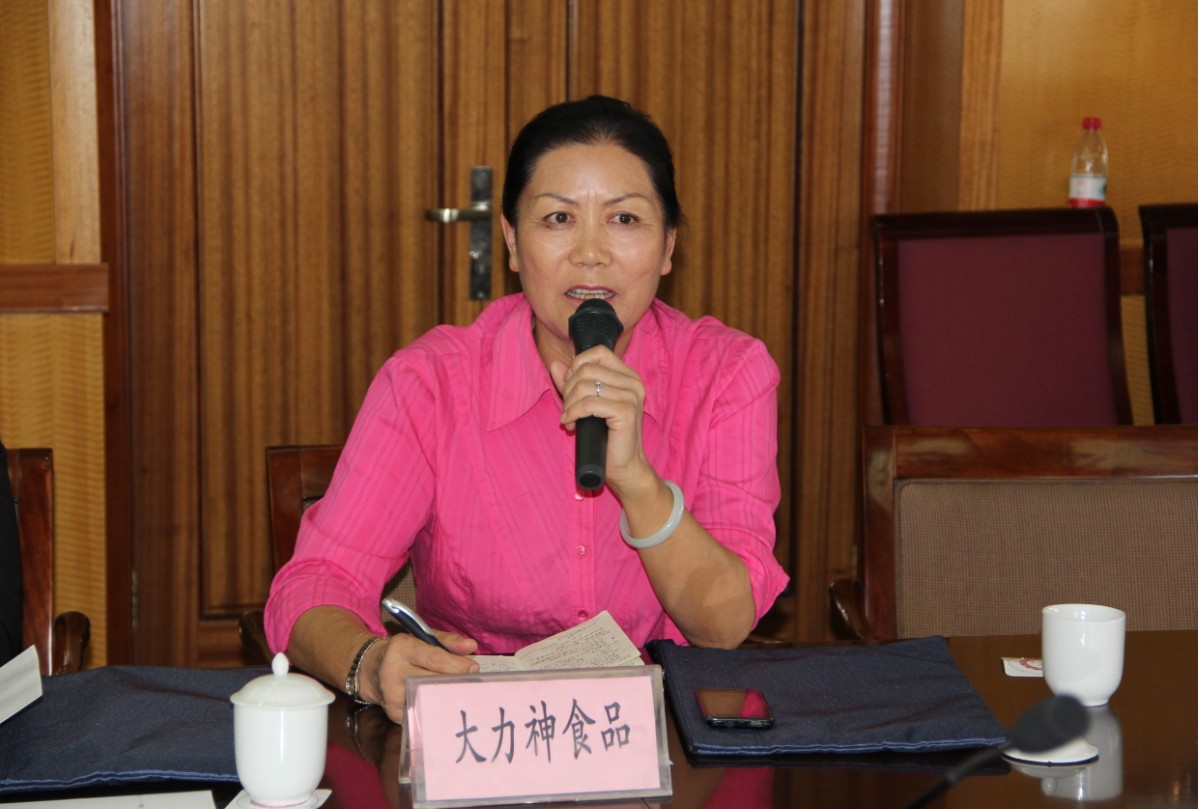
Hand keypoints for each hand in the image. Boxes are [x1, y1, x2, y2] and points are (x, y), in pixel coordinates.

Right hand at [361, 631, 478, 722]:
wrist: (369, 669)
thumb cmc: (402, 651)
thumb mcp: (422, 638)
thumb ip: (448, 641)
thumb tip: (471, 646)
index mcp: (402, 648)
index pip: (434, 659)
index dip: (456, 665)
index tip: (473, 668)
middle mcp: (393, 672)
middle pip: (432, 681)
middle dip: (455, 682)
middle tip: (470, 682)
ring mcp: (392, 695)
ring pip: (429, 700)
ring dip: (447, 697)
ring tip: (460, 693)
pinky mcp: (394, 713)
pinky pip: (422, 713)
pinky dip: (436, 709)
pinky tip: (445, 706)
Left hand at [550, 346, 656, 498]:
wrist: (624, 467)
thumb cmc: (606, 438)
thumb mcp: (585, 406)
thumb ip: (572, 384)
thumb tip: (556, 364)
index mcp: (627, 377)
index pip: (598, 352)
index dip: (577, 366)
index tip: (570, 387)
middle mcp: (633, 383)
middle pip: (587, 369)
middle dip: (569, 389)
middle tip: (568, 409)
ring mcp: (631, 397)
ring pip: (585, 386)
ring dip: (569, 404)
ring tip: (569, 419)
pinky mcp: (626, 412)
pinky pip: (589, 404)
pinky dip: (573, 413)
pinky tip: (569, 424)